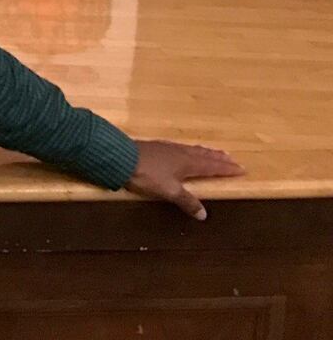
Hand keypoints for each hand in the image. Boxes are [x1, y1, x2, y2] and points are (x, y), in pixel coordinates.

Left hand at [125, 139, 244, 219]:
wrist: (121, 157)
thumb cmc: (147, 174)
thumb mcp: (169, 191)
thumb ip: (187, 201)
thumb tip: (204, 214)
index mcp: (188, 163)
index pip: (213, 166)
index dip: (227, 169)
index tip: (241, 168)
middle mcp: (182, 153)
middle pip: (204, 155)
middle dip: (218, 158)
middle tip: (231, 158)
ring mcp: (169, 148)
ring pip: (193, 149)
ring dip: (205, 152)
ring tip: (213, 153)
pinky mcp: (158, 147)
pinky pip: (182, 148)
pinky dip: (191, 150)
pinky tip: (184, 151)